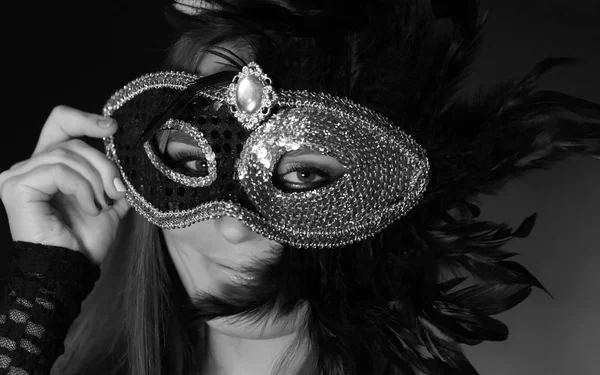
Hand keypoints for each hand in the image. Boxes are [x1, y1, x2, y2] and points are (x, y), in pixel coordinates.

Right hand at [0, 106, 129, 264]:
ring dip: (96, 180)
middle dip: (103, 164)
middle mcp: (30, 167)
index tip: (113, 127)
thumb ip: (114, 178)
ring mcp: (19, 176)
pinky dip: (83, 189)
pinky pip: (59, 171)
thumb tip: (131, 159)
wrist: (72, 268)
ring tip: (102, 204)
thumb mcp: (109, 201)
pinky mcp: (16, 186)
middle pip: (72, 141)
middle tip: (117, 190)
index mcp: (50, 165)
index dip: (85, 119)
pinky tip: (89, 208)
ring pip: (68, 155)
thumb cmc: (86, 240)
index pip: (60, 124)